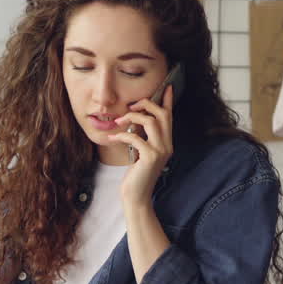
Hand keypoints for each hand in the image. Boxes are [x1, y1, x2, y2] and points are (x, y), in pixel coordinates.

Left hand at [108, 85, 173, 207]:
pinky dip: (122, 134)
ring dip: (132, 117)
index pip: (170, 117)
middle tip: (130, 106)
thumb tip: (135, 119)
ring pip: (150, 122)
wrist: (136, 196)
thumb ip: (143, 137)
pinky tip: (112, 138)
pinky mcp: (150, 157)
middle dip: (146, 105)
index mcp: (166, 142)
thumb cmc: (136, 175)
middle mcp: (167, 145)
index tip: (166, 86)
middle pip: (162, 114)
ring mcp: (160, 151)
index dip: (168, 101)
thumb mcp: (141, 153)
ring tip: (118, 121)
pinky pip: (136, 137)